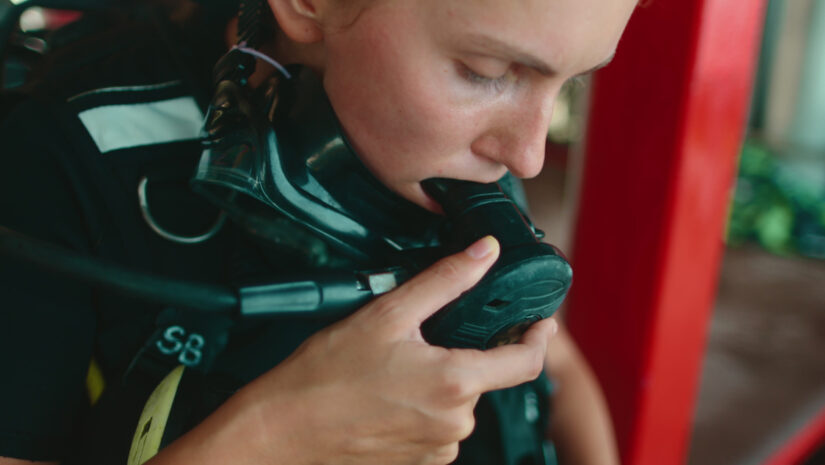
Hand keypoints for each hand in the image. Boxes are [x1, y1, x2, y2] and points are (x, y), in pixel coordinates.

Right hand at [152, 236, 557, 464]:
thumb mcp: (388, 314)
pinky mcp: (419, 462)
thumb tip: (485, 252)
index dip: (539, 337)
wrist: (282, 430)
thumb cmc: (327, 373)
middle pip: (485, 378)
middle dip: (468, 351)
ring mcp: (438, 448)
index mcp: (455, 384)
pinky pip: (439, 426)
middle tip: (428, 333)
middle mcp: (455, 423)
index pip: (525, 362)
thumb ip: (445, 282)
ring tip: (397, 365)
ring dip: (444, 379)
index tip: (541, 320)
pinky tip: (390, 392)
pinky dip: (426, 404)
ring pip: (460, 402)